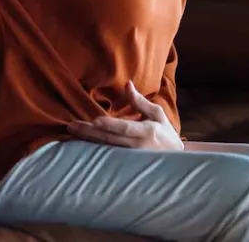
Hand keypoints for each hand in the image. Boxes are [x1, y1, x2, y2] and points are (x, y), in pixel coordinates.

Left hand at [67, 81, 182, 150]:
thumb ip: (140, 102)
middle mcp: (137, 147)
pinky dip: (93, 149)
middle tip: (72, 126)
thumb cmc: (165, 134)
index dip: (110, 125)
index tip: (95, 120)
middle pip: (110, 139)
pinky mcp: (125, 164)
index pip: (125, 128)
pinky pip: (107, 156)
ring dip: (88, 140)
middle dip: (90, 132)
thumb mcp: (157, 115)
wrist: (176, 161)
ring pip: (105, 149)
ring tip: (72, 132)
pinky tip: (80, 144)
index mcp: (146, 132)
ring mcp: (130, 158)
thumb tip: (127, 84)